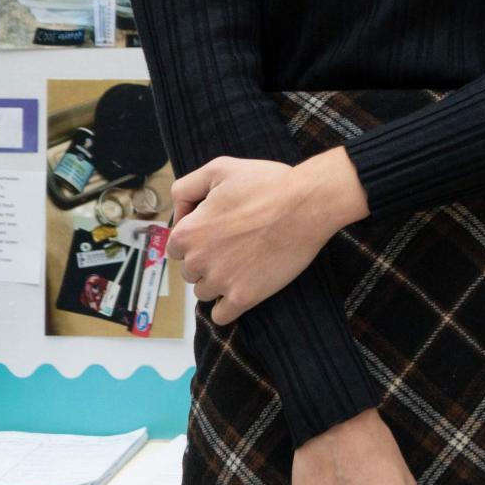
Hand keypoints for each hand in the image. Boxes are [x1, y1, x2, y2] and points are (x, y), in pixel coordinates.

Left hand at [173, 148, 367, 325]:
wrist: (307, 204)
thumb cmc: (266, 184)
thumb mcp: (219, 169)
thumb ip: (186, 187)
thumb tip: (179, 214)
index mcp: (186, 232)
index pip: (176, 248)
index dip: (196, 239)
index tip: (217, 231)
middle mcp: (197, 261)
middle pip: (190, 272)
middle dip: (207, 261)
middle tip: (235, 245)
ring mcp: (220, 282)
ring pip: (204, 293)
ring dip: (218, 282)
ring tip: (244, 263)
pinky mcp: (244, 297)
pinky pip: (221, 315)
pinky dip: (227, 307)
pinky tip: (242, 289)